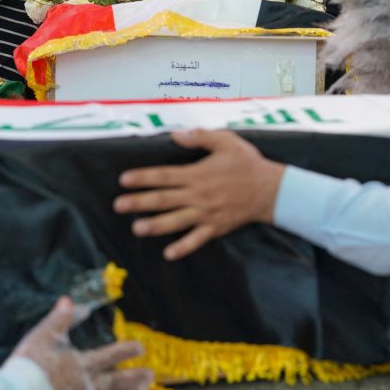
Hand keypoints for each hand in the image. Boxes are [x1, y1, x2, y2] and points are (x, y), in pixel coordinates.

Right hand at [10, 297, 151, 389]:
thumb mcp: (45, 335)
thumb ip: (61, 318)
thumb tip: (72, 300)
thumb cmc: (31, 363)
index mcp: (82, 365)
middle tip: (151, 375)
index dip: (127, 350)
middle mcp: (87, 386)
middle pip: (116, 382)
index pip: (110, 356)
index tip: (141, 348)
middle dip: (135, 378)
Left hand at [114, 130, 285, 260]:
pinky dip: (183, 247)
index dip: (143, 178)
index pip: (164, 176)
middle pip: (163, 200)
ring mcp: (206, 214)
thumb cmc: (247, 163)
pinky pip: (197, 240)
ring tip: (136, 229)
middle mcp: (198, 196)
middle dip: (139, 203)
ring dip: (155, 226)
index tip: (123, 180)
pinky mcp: (216, 228)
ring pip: (176, 221)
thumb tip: (175, 135)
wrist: (271, 190)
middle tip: (118, 205)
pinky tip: (168, 254)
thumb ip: (200, 137)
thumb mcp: (226, 141)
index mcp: (198, 174)